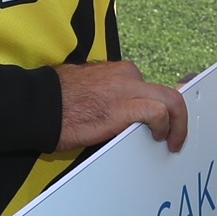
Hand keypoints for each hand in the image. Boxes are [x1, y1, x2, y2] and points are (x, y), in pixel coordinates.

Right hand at [55, 59, 187, 153]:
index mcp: (120, 72)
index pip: (151, 89)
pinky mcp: (122, 108)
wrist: (38, 105)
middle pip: (168, 94)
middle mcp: (127, 76)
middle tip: (176, 138)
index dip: (162, 109)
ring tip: (171, 143)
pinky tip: (157, 139)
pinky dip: (164, 127)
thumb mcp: (90, 90)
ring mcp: (127, 90)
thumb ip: (109, 96)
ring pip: (170, 102)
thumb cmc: (56, 101)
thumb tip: (119, 114)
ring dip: (176, 126)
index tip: (163, 125)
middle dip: (178, 118)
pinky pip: (157, 113)